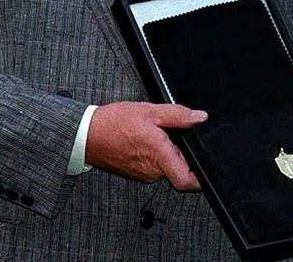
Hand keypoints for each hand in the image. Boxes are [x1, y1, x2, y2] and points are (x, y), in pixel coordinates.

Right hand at [84, 102, 206, 190]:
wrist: (86, 135)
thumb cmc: (113, 124)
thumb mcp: (150, 111)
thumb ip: (178, 115)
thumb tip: (199, 117)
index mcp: (159, 156)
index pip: (186, 181)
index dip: (201, 178)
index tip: (206, 166)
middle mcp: (152, 171)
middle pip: (178, 169)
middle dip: (181, 152)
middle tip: (173, 135)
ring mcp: (143, 174)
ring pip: (165, 167)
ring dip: (167, 152)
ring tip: (155, 135)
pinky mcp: (135, 173)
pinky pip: (153, 166)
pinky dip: (154, 155)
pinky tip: (145, 140)